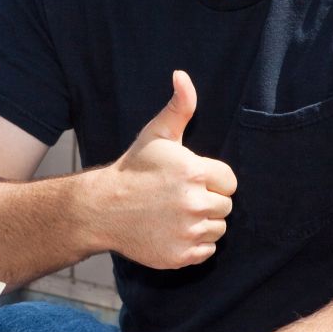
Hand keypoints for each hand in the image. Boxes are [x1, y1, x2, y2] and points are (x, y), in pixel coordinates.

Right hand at [92, 70, 235, 268]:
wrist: (102, 208)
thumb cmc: (133, 169)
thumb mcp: (156, 134)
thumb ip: (179, 106)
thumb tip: (182, 76)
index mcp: (194, 172)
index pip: (229, 181)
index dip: (211, 178)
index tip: (189, 178)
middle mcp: (194, 203)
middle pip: (225, 206)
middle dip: (207, 200)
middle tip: (178, 196)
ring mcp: (188, 232)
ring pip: (218, 229)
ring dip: (202, 223)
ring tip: (175, 213)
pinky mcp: (181, 255)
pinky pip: (207, 251)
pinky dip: (194, 244)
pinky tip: (172, 231)